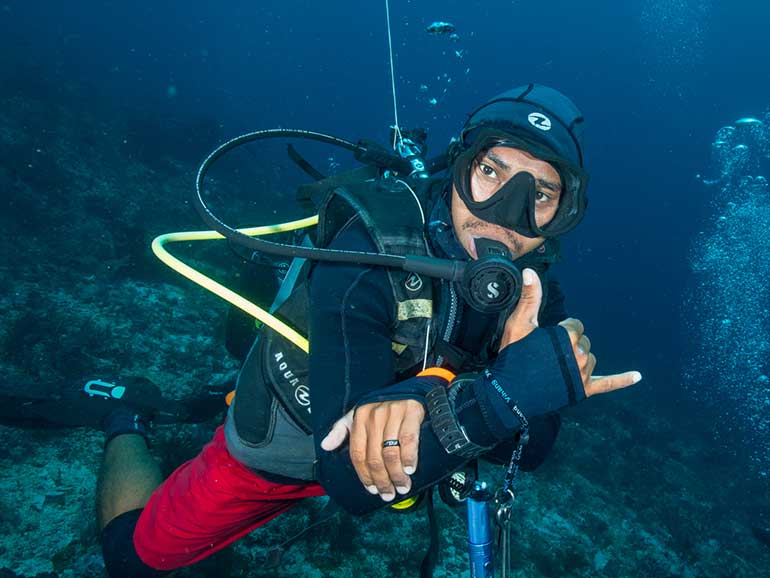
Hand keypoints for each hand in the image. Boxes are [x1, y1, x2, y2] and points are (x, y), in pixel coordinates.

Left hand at [321, 399, 424, 500]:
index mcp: (359, 418)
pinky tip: (410, 470)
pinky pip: (409, 440)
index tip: (372, 490)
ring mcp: (393, 413)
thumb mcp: (356, 416)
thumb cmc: (380, 408)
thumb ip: (340, 431)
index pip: (357, 453)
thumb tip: (325, 446)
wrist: (407, 390)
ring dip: (397, 475)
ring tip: (402, 487)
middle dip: (382, 480)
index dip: (364, 475)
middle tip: (389, 494)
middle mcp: (374, 416)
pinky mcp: (411, 412)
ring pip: (391, 453)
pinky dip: (409, 458)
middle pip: (374, 457)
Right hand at [499, 268, 641, 395]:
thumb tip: (530, 271)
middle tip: (547, 355)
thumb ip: (530, 298)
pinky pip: (608, 384)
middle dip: (570, 344)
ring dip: (579, 359)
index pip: (575, 325)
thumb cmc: (513, 356)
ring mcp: (584, 373)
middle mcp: (580, 354)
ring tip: (557, 367)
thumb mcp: (519, 324)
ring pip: (590, 359)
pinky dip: (623, 380)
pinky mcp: (585, 390)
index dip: (561, 330)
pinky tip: (637, 376)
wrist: (510, 393)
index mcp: (567, 336)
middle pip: (583, 341)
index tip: (546, 339)